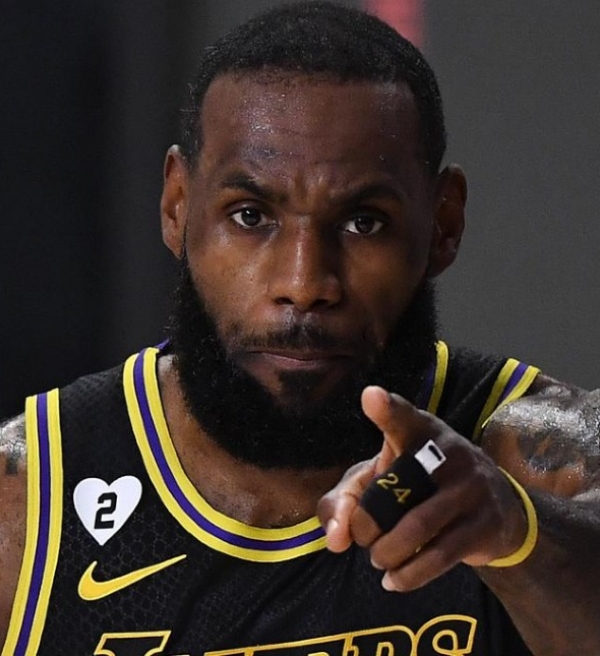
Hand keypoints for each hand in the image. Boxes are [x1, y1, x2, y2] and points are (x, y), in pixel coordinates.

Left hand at [317, 386, 528, 590]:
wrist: (496, 509)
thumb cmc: (420, 485)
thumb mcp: (380, 479)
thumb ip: (345, 501)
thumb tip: (337, 539)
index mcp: (419, 432)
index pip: (402, 418)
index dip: (387, 409)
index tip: (371, 396)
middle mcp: (448, 453)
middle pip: (391, 491)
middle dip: (367, 525)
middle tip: (364, 538)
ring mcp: (471, 487)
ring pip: (415, 528)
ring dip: (386, 553)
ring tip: (379, 560)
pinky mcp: (484, 524)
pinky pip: (440, 555)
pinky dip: (409, 575)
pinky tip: (394, 580)